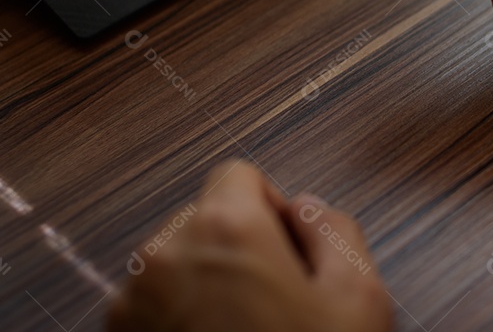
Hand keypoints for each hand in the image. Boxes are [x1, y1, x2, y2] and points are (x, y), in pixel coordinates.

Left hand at [107, 161, 391, 331]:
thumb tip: (305, 209)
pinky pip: (151, 305)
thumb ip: (334, 229)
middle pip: (203, 218)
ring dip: (204, 282)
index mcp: (227, 229)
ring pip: (175, 263)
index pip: (239, 175)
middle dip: (236, 245)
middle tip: (272, 299)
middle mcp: (167, 254)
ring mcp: (133, 303)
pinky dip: (177, 317)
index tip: (287, 247)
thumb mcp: (359, 296)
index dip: (271, 207)